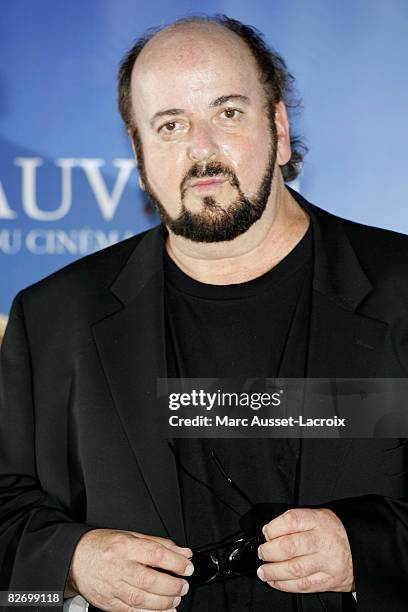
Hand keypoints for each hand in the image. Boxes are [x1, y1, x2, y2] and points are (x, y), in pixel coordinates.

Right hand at [66, 528, 192, 610]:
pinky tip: (164, 611)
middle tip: (183, 586)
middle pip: (150, 580)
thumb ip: (159, 544)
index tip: (187, 566)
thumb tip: (182, 553)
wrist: (76, 559)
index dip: (175, 562)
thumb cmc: (104, 545)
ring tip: (176, 598)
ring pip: (142, 599)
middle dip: (172, 585)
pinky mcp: (109, 603)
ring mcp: (113, 587)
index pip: (155, 554)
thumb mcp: (131, 536)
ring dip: (164, 602)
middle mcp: (119, 567)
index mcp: (125, 546)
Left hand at [257, 508, 354, 592]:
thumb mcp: (319, 516)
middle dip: (269, 552)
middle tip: (262, 553)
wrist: (362, 549)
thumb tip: (269, 531)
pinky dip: (285, 585)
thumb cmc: (335, 531)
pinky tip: (275, 582)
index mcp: (319, 520)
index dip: (273, 527)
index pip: (291, 520)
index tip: (266, 533)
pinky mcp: (329, 581)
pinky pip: (303, 585)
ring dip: (273, 572)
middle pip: (289, 547)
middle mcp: (323, 541)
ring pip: (294, 569)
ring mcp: (327, 563)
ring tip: (263, 571)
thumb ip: (296, 522)